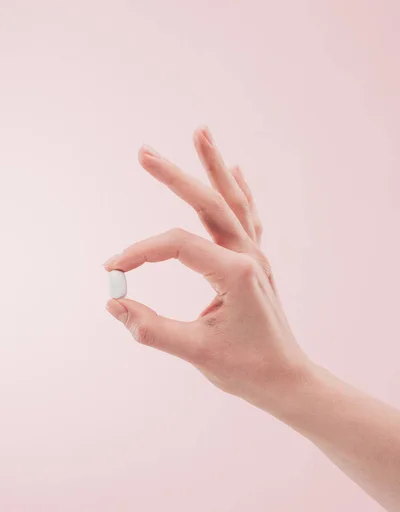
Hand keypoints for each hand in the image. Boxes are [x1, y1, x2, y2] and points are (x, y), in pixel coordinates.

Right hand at [104, 127, 312, 413]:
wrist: (286, 379)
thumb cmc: (246, 369)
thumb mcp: (197, 353)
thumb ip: (152, 329)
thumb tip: (113, 304)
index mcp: (236, 274)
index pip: (177, 246)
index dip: (139, 254)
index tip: (112, 272)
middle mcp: (249, 257)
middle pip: (208, 205)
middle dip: (175, 177)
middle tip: (143, 152)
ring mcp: (255, 256)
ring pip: (231, 202)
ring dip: (213, 167)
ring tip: (200, 131)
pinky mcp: (255, 263)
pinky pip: (247, 218)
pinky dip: (239, 192)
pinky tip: (235, 170)